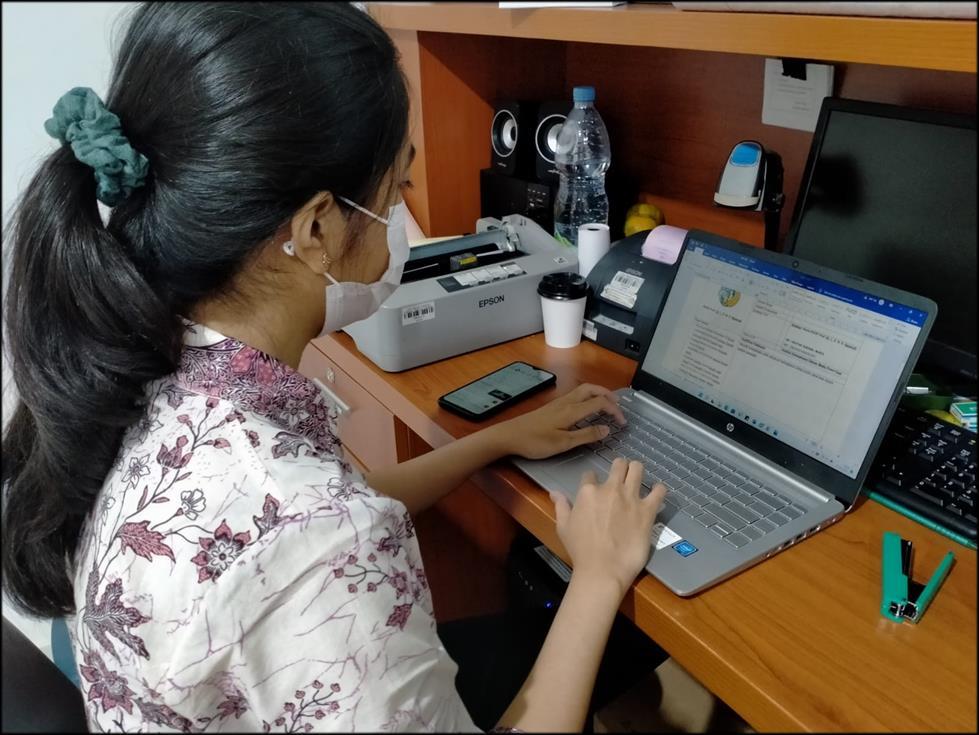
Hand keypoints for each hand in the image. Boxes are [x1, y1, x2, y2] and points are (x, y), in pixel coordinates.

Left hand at [494, 383, 625, 459]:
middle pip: (591, 389)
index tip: (622, 422)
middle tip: (618, 405)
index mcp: (571, 410)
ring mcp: (558, 403)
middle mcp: (566, 402)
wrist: (509, 435)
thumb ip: (586, 435)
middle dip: (607, 394)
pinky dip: (587, 398)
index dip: (614, 410)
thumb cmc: (535, 441)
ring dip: (597, 394)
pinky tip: (586, 408)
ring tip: (606, 404)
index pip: (599, 403)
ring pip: (582, 390)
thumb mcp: (563, 443)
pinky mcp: (552, 407)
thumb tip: (607, 429)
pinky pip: (575, 396)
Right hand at [551, 459, 665, 597]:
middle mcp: (610, 489)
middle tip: (622, 475)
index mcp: (588, 492)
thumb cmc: (580, 551)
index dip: (593, 480)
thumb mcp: (563, 527)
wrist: (602, 570)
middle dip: (620, 467)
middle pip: (618, 465)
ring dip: (637, 470)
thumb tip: (554, 492)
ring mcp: (630, 498)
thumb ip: (561, 506)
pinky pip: (659, 491)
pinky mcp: (647, 511)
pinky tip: (657, 492)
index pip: (590, 474)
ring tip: (638, 476)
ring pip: (637, 469)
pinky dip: (659, 490)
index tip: (596, 487)